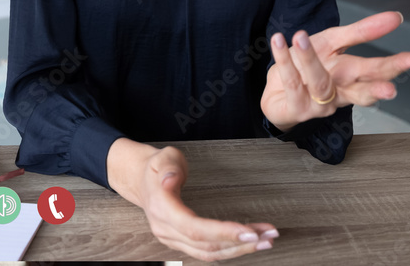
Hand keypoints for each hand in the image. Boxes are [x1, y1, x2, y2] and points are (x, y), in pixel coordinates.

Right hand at [140, 146, 277, 260]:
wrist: (142, 180)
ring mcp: (171, 238)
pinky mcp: (179, 242)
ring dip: (239, 249)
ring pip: (208, 253)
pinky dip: (229, 249)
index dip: (222, 232)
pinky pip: (206, 252)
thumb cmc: (157, 166)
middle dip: (239, 242)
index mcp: (160, 207)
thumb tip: (169, 180)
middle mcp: (164, 228)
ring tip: (265, 240)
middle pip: (205, 245)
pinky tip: (248, 243)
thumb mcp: (163, 157)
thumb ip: (168, 167)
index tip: (248, 231)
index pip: (193, 227)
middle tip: (267, 235)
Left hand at [261, 11, 409, 131]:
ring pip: (319, 82)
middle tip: (391, 89)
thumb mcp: (333, 43)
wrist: (276, 94)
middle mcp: (339, 93)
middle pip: (361, 91)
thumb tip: (395, 17)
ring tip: (301, 35)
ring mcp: (319, 103)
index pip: (376, 73)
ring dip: (309, 58)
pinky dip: (283, 59)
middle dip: (377, 89)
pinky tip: (279, 41)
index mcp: (351, 77)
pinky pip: (291, 80)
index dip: (394, 67)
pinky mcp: (296, 107)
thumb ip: (361, 31)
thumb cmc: (307, 69)